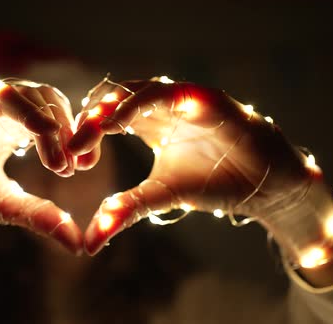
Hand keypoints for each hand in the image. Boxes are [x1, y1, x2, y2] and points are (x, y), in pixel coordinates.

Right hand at [0, 79, 82, 253]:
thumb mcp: (2, 206)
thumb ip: (39, 216)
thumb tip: (78, 243)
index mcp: (10, 127)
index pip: (54, 112)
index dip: (74, 133)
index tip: (86, 165)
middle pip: (42, 95)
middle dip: (65, 127)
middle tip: (72, 164)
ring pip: (16, 92)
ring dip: (42, 122)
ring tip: (55, 160)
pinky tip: (13, 148)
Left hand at [69, 77, 322, 255]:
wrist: (262, 186)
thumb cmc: (211, 184)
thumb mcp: (159, 197)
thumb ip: (125, 210)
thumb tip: (89, 243)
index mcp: (146, 122)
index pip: (106, 115)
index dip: (87, 131)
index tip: (71, 157)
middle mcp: (161, 106)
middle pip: (115, 96)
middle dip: (92, 116)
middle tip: (74, 143)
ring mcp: (184, 100)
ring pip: (140, 90)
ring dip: (114, 106)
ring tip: (93, 127)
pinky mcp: (207, 99)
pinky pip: (173, 94)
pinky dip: (148, 103)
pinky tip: (128, 120)